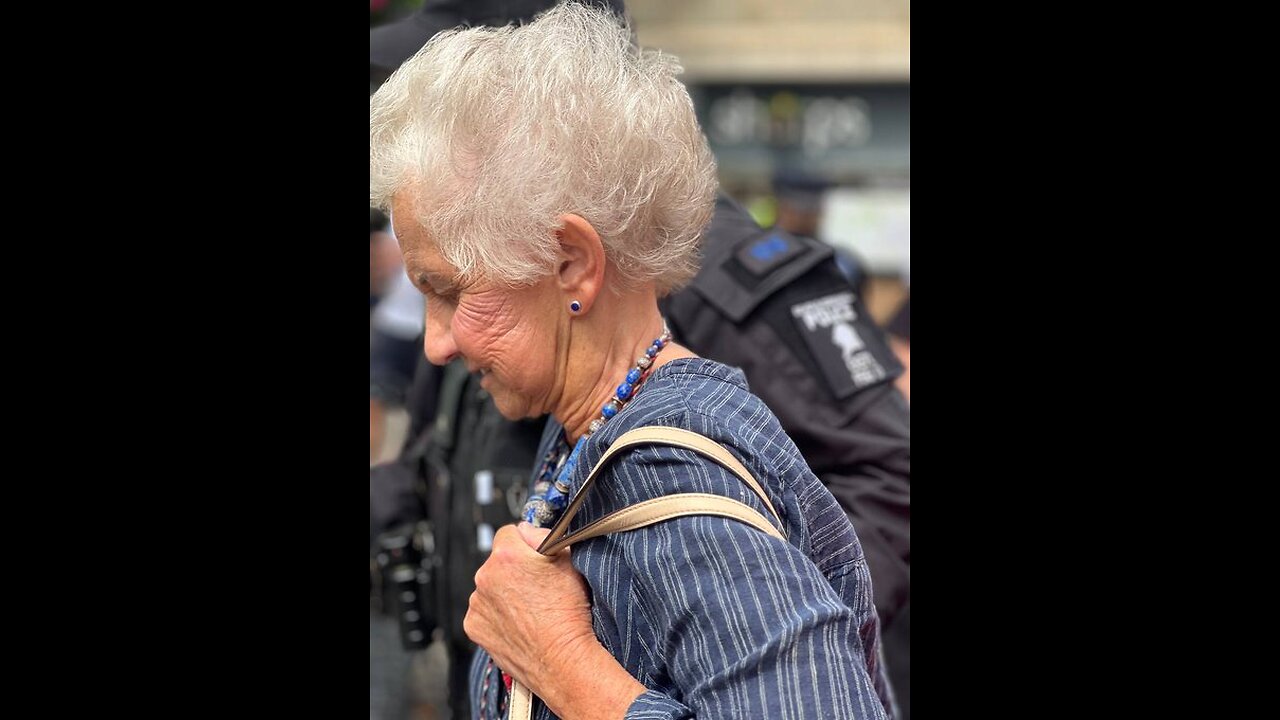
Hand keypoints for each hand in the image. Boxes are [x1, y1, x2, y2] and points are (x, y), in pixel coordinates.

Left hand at [464, 523, 597, 693]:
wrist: (562, 659)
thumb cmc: (568, 613)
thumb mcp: (568, 560)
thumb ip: (543, 536)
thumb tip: (527, 530)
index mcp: (506, 555)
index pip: (510, 532)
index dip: (526, 543)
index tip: (536, 556)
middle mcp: (484, 577)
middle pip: (498, 562)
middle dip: (514, 570)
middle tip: (538, 587)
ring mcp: (476, 604)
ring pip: (490, 588)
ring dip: (505, 594)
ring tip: (530, 610)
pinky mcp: (474, 627)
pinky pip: (484, 612)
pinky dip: (497, 616)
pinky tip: (519, 624)